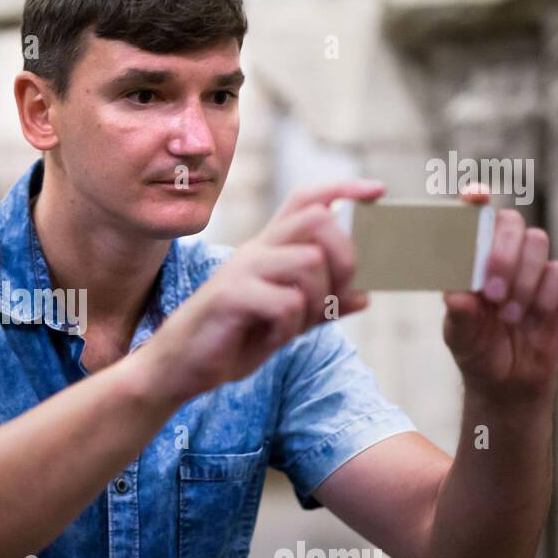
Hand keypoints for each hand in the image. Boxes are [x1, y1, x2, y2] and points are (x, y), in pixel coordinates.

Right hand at [135, 179, 384, 404]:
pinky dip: (291, 326)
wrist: (179, 367)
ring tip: (300, 324)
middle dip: (345, 256)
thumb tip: (366, 297)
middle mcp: (255, 251)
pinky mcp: (230, 296)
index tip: (377, 192)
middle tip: (342, 292)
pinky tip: (273, 337)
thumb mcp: (284, 324)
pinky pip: (287, 303)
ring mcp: (241, 271)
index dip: (344, 190)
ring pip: (309, 263)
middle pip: (317, 220)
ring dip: (319, 299)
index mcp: (267, 250)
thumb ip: (321, 308)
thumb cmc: (229, 341)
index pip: (308, 201)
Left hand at [443, 185, 557, 402]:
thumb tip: (457, 296)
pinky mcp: (557, 285)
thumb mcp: (459, 337)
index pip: (472, 218)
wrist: (509, 379)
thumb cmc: (477, 349)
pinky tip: (533, 317)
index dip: (475, 201)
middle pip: (510, 221)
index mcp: (469, 259)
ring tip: (510, 315)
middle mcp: (500, 255)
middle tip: (492, 292)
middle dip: (501, 253)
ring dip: (523, 278)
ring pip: (537, 241)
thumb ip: (458, 316)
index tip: (476, 196)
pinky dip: (545, 295)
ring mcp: (531, 267)